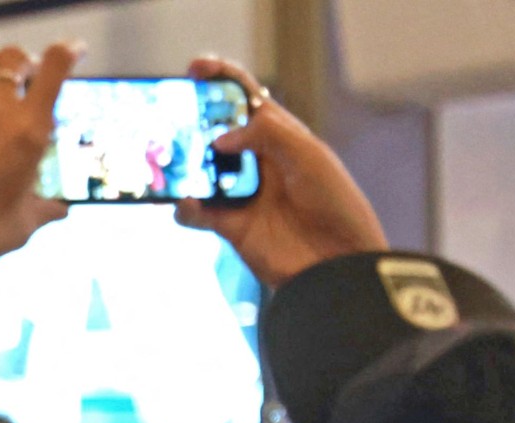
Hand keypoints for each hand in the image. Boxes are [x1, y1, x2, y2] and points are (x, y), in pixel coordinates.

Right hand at [174, 56, 386, 286]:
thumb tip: (219, 139)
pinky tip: (185, 204)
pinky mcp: (232, 227)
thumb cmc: (336, 204)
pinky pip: (197, 214)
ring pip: (201, 172)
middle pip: (216, 133)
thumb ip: (268, 136)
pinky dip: (185, 209)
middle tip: (174, 118)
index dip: (222, 81)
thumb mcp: (308, 157)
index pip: (247, 100)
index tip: (195, 70)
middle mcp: (259, 162)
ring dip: (184, 166)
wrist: (340, 261)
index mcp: (281, 137)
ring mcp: (243, 194)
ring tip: (174, 163)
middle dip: (192, 122)